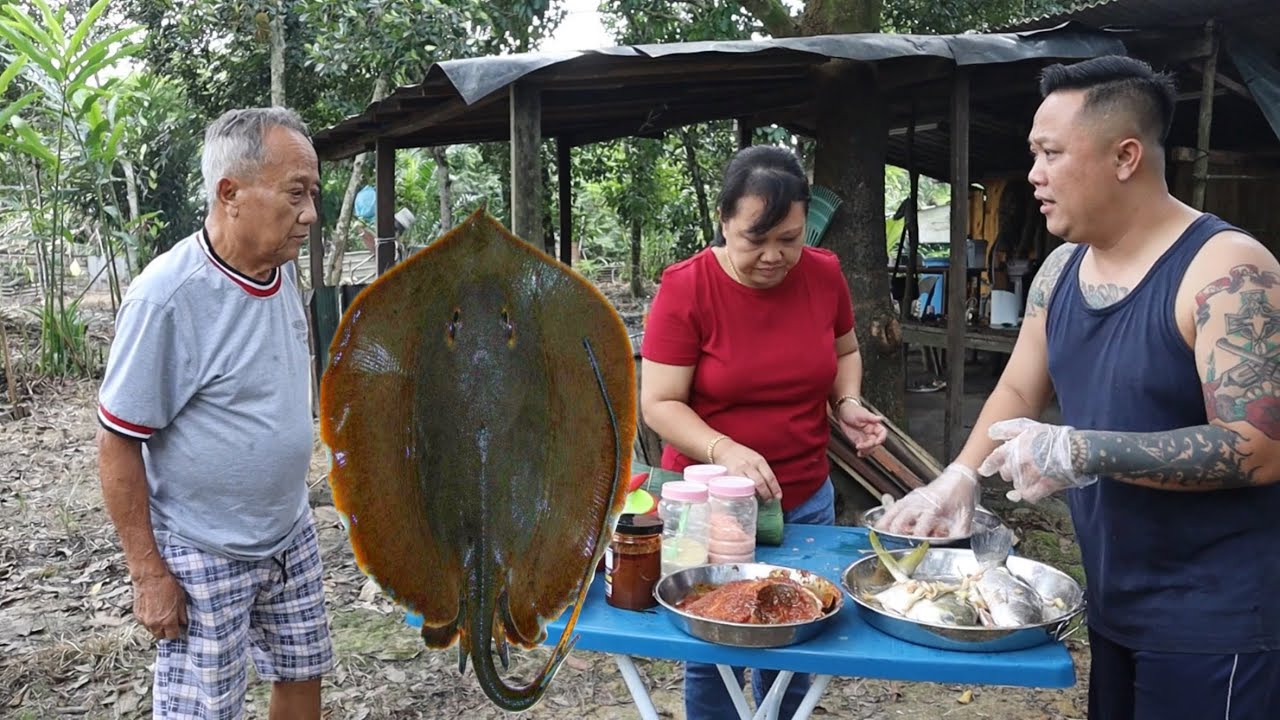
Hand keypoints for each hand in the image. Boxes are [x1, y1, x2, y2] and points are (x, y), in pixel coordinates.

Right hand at [133, 571, 187, 641]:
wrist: (149, 576)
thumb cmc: (166, 584)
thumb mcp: (181, 599)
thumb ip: (182, 614)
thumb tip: (183, 621)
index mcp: (167, 620)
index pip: (173, 636)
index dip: (177, 632)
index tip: (178, 628)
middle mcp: (154, 623)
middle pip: (161, 636)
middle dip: (166, 631)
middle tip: (170, 624)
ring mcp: (144, 620)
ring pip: (152, 631)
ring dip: (157, 627)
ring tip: (161, 616)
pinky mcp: (137, 615)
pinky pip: (144, 623)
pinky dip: (149, 620)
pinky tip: (154, 611)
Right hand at [714, 439, 781, 501]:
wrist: (723, 449)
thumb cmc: (741, 455)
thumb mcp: (755, 458)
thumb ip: (762, 470)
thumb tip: (771, 487)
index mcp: (759, 461)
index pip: (770, 477)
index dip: (775, 489)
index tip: (778, 497)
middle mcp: (750, 465)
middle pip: (761, 483)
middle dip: (767, 495)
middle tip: (769, 501)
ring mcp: (739, 471)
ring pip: (751, 486)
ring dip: (757, 496)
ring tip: (760, 501)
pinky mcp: (730, 476)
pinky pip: (740, 487)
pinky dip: (746, 494)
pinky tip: (748, 497)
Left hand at [836, 402, 886, 455]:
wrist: (842, 413)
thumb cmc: (852, 410)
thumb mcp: (861, 414)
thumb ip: (871, 417)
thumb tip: (880, 418)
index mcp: (874, 425)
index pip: (882, 433)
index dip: (881, 438)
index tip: (876, 442)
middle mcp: (871, 432)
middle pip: (875, 442)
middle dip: (869, 445)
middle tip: (860, 445)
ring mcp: (865, 437)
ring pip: (870, 448)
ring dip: (866, 451)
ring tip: (858, 449)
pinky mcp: (858, 441)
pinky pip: (863, 449)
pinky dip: (862, 453)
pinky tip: (859, 454)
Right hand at [875, 463, 977, 537]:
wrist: (960, 476)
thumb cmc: (962, 494)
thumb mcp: (966, 517)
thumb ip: (957, 534)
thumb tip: (949, 547)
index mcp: (936, 505)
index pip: (923, 523)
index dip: (918, 536)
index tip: (916, 546)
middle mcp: (921, 501)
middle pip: (903, 516)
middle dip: (896, 531)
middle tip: (891, 543)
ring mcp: (914, 498)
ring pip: (894, 510)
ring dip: (885, 523)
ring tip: (877, 534)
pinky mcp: (911, 497)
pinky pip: (895, 507)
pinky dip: (887, 516)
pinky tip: (881, 524)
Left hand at [977, 418, 1097, 502]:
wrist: (1077, 450)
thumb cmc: (1055, 437)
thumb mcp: (1028, 427)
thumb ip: (1007, 429)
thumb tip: (990, 433)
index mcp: (1015, 447)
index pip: (994, 458)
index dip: (988, 465)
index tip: (984, 470)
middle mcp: (1019, 462)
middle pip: (1006, 473)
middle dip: (1012, 470)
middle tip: (1024, 465)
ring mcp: (1030, 477)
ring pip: (1017, 484)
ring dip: (1023, 480)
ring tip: (1036, 472)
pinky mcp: (1042, 488)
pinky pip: (1028, 495)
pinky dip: (1028, 493)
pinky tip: (1031, 489)